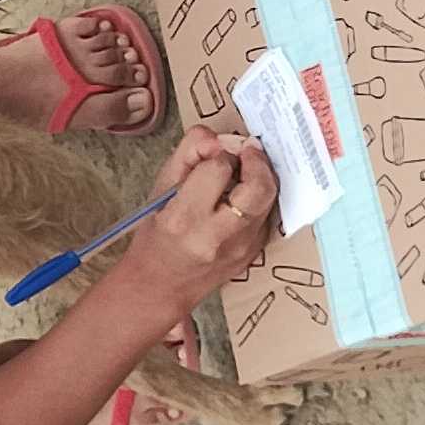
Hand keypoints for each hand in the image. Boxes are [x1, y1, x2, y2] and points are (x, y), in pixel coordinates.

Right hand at [128, 132, 276, 304]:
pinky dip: (258, 198)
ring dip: (260, 176)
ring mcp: (242, 248)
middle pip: (259, 186)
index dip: (216, 154)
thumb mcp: (160, 190)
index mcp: (186, 218)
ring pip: (269, 198)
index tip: (210, 155)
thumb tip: (216, 137)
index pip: (218, 168)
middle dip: (256, 160)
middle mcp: (219, 236)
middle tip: (245, 152)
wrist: (161, 287)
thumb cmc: (155, 236)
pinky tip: (241, 198)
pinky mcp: (255, 252)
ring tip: (242, 172)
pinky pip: (267, 213)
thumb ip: (187, 155)